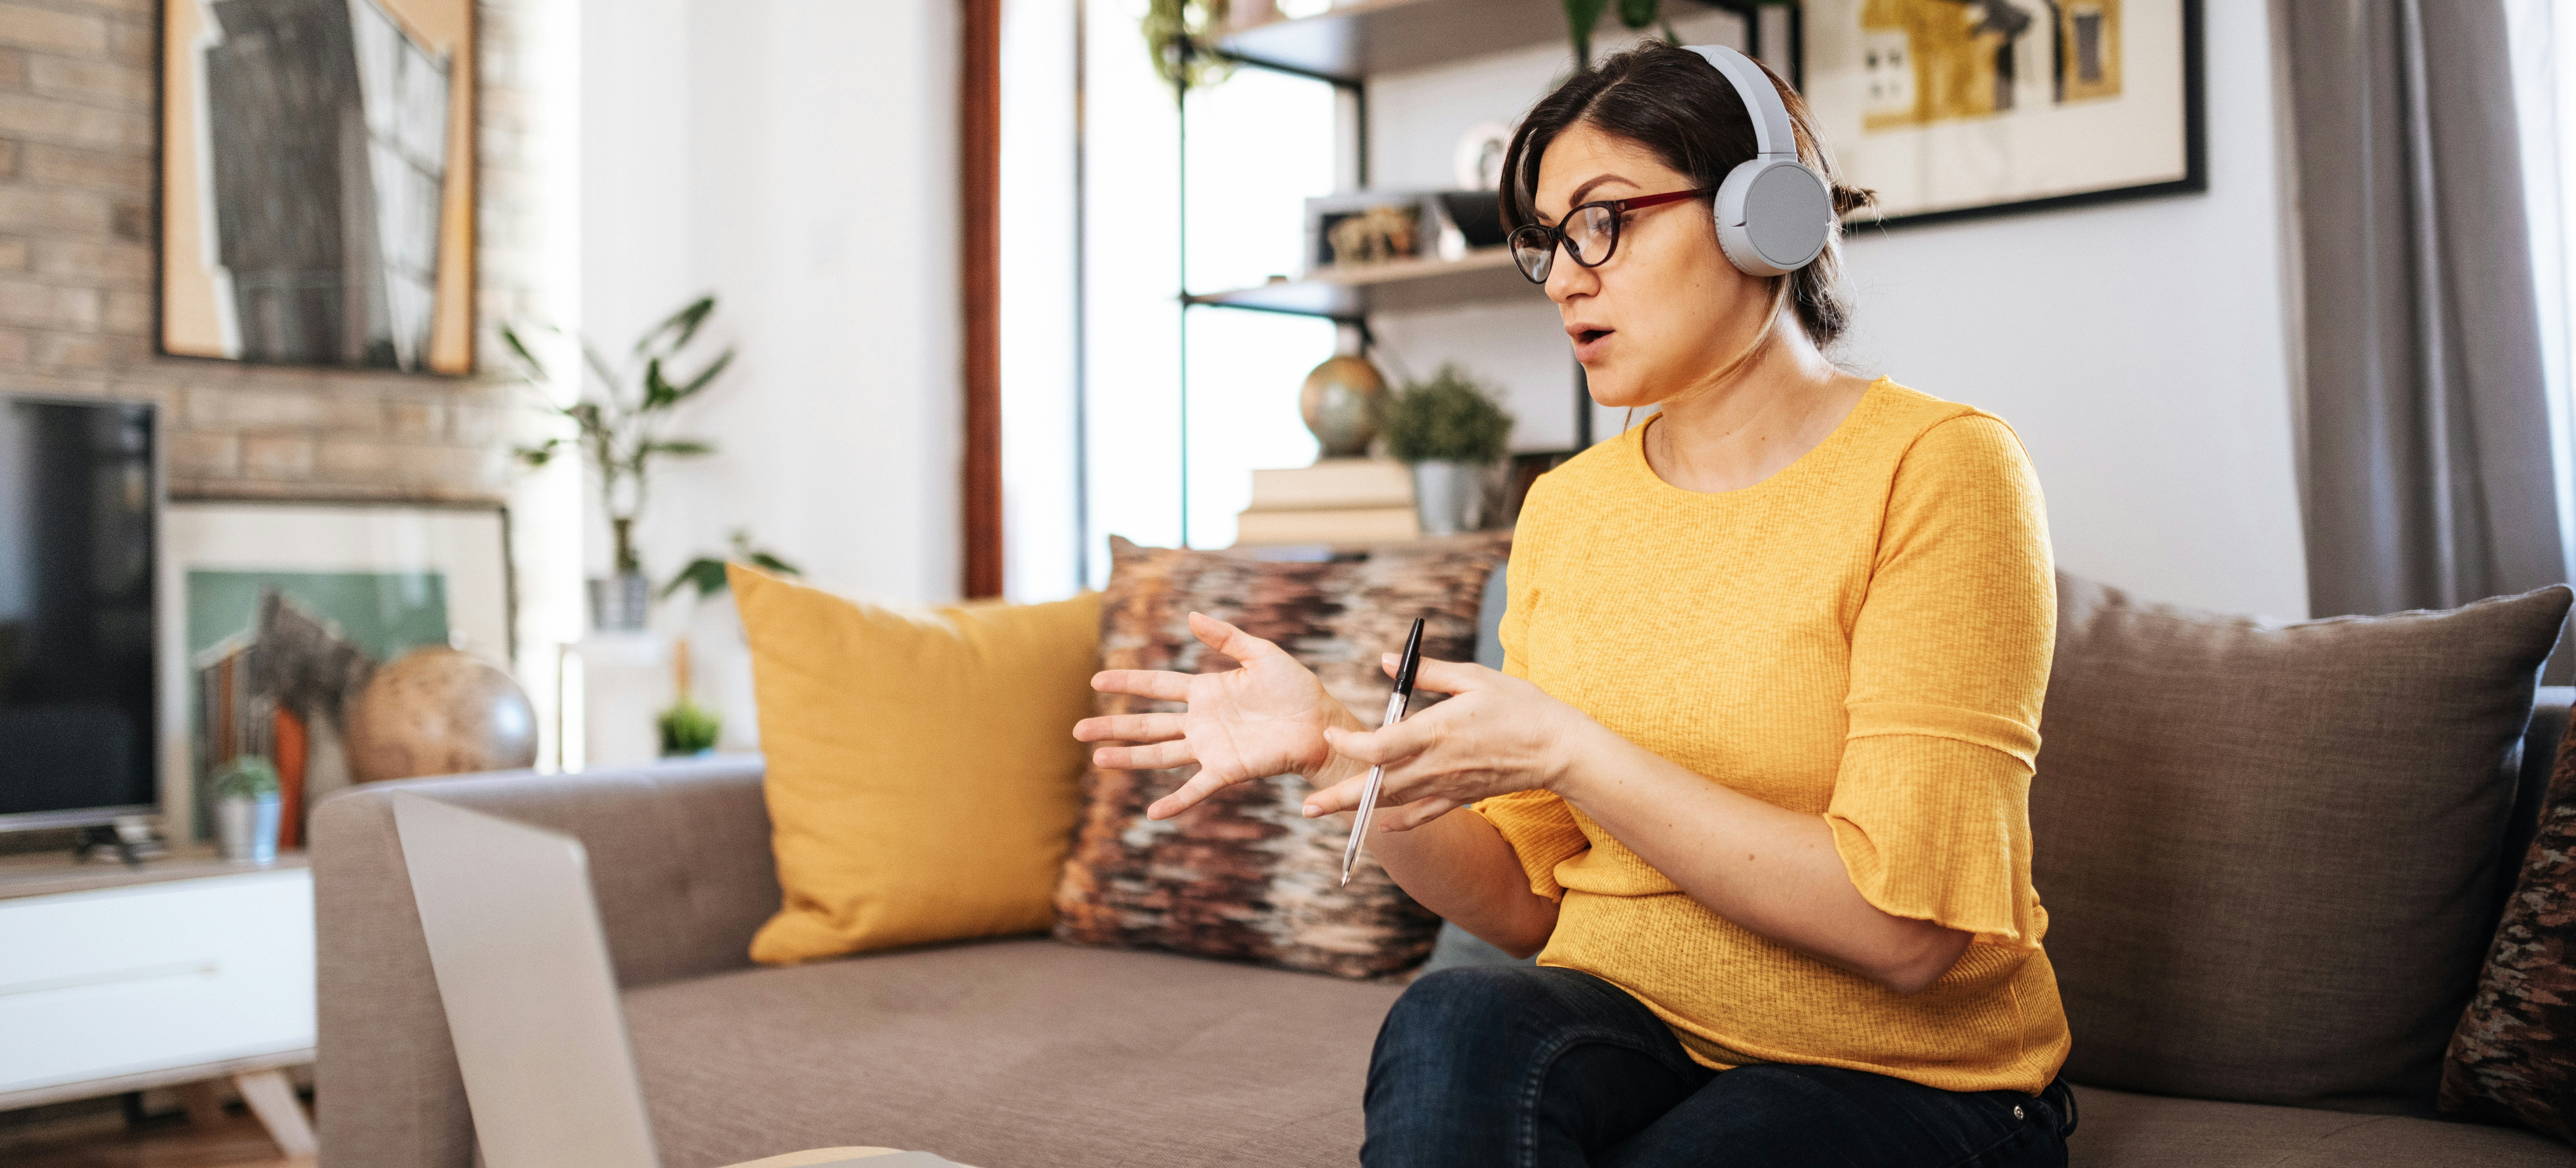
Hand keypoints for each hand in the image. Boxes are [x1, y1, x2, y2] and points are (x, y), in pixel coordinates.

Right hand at [1073, 612, 1361, 819]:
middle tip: (1078, 729)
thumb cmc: (1296, 688)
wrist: (1321, 723)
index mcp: (1206, 692)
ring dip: (1129, 758)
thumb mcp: (1262, 654)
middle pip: (1148, 723)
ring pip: (1160, 754)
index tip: (1097, 678)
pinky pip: (1196, 788)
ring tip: (1098, 759)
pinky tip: (1152, 814)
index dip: (1128, 681)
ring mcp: (1211, 748)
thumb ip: (1227, 637)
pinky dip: (1175, 802)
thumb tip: (1191, 616)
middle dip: (1113, 725)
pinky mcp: (1228, 770)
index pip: (1157, 686)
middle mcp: (1201, 722)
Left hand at [1302, 656, 1594, 830]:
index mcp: (1435, 731)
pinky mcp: (1461, 796)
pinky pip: (1423, 814)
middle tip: (1306, 806)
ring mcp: (1447, 785)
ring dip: (1358, 808)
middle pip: (1376, 785)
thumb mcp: (1473, 677)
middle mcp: (1435, 764)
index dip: (1348, 743)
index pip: (1379, 746)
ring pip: (1394, 801)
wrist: (1558, 747)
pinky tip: (1381, 822)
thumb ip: (1425, 673)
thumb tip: (1384, 659)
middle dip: (1338, 796)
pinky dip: (1400, 821)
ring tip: (1327, 811)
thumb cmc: (1518, 704)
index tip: (1329, 735)